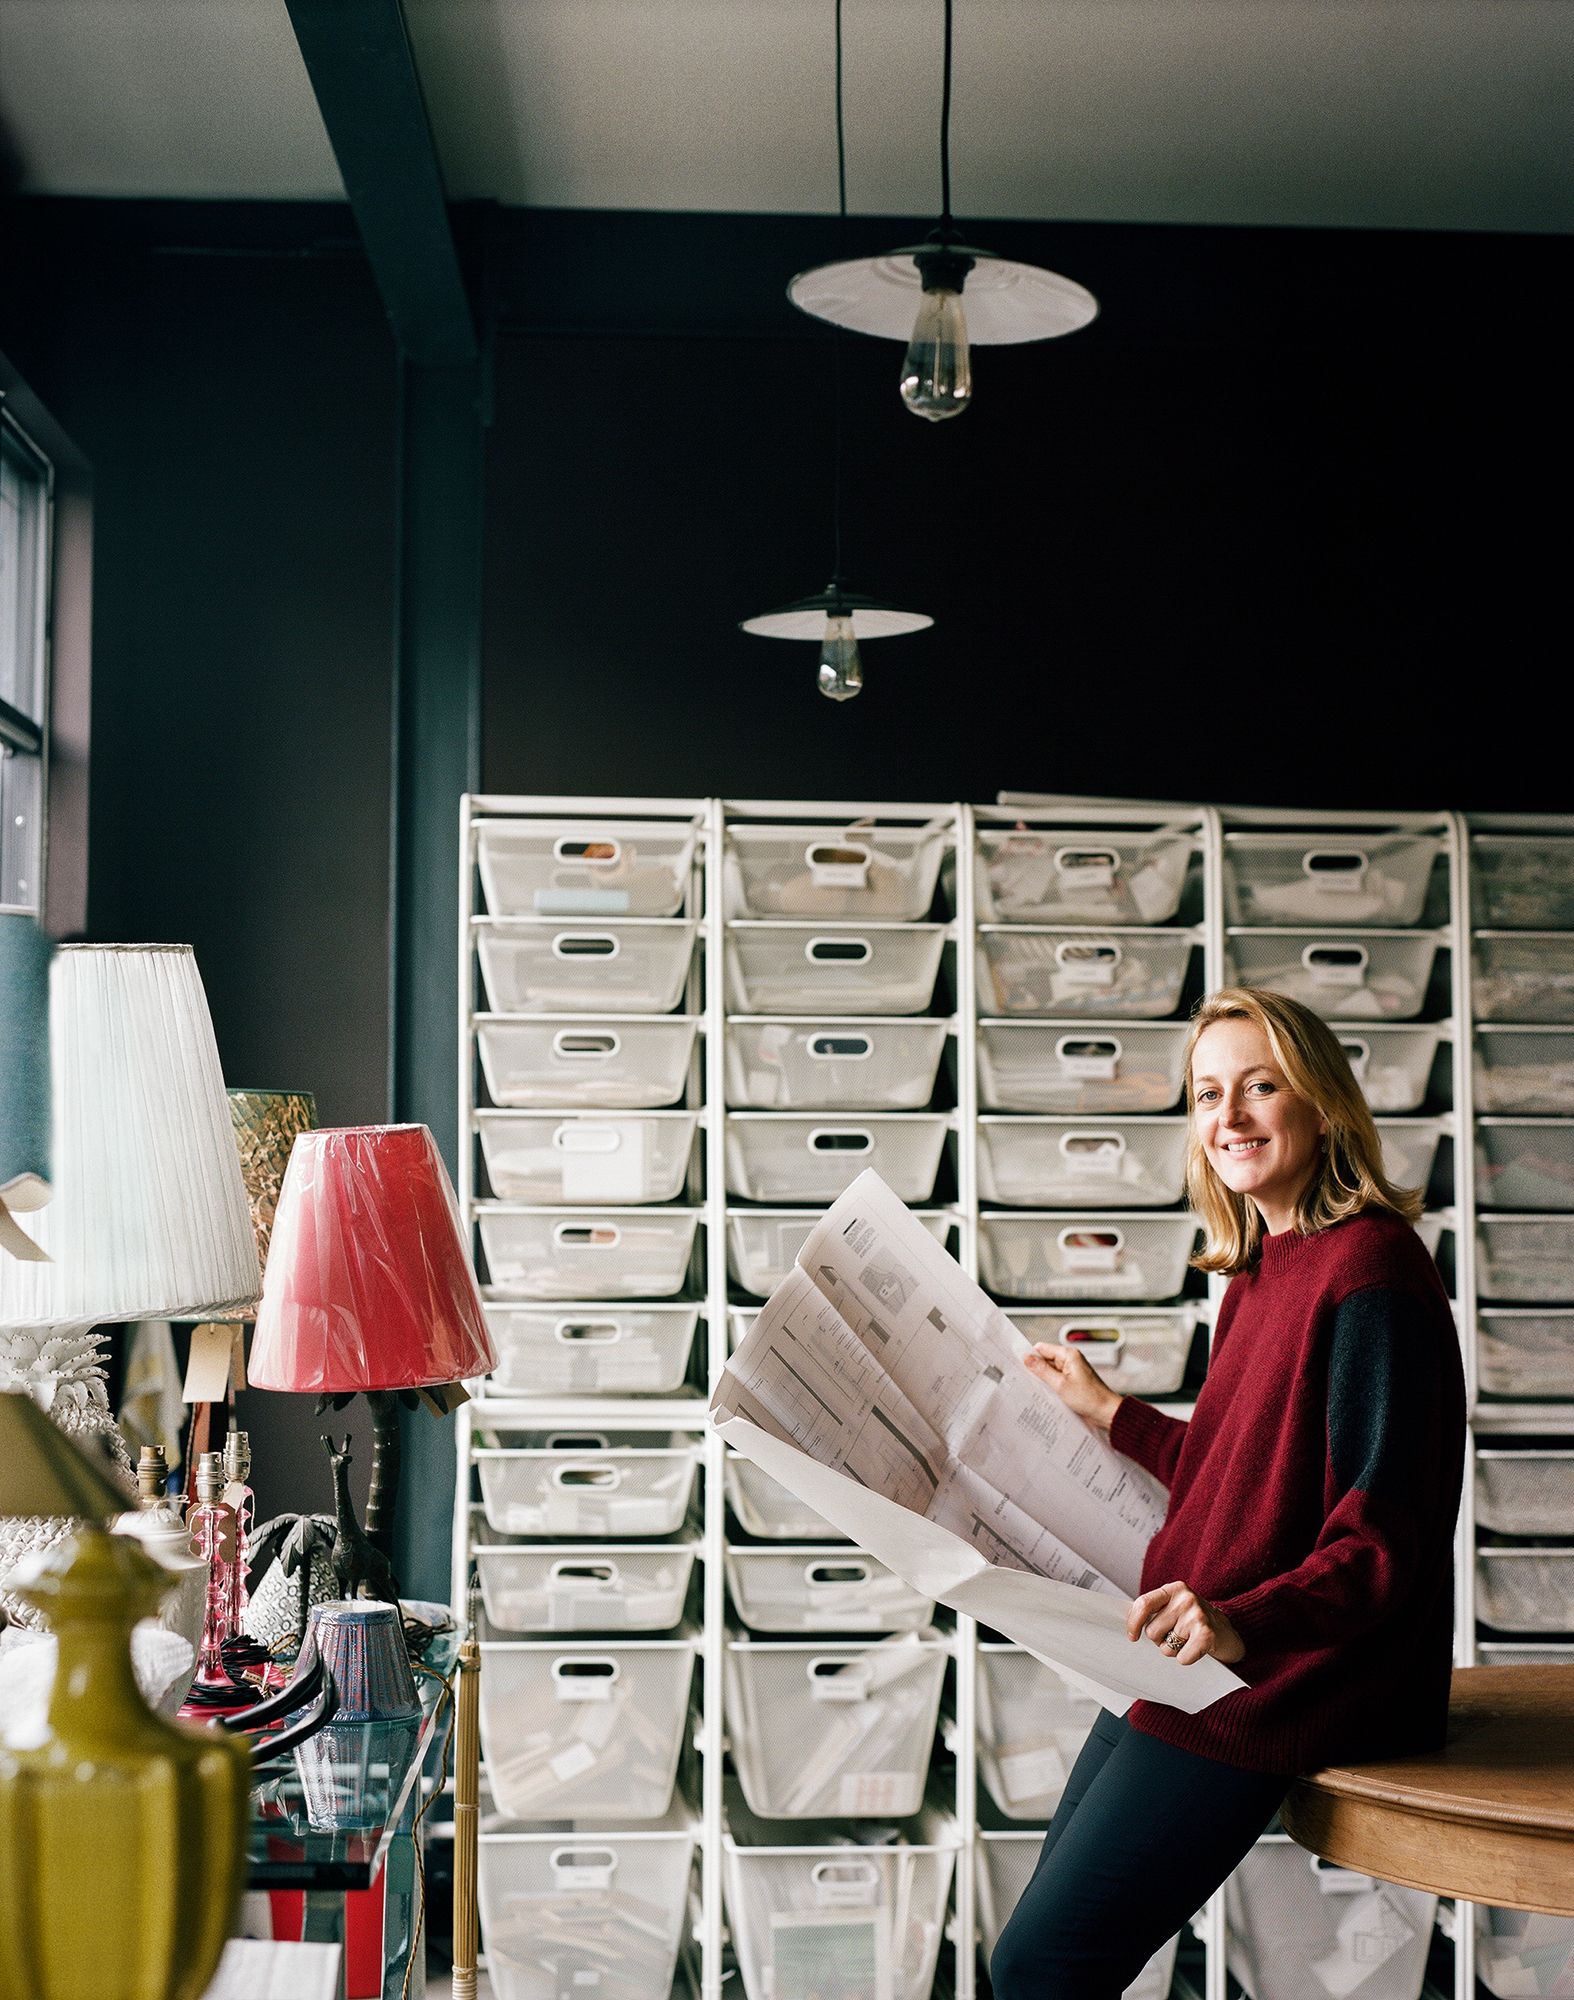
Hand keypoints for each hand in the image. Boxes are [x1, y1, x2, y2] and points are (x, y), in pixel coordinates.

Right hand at [1022, 1341, 1122, 1435]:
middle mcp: (1070, 1360)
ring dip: (1043, 1380)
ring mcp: (1072, 1371)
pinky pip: (1057, 1380)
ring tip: (1036, 1390)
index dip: (1030, 1356)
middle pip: (1045, 1360)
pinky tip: (1045, 1395)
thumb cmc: (1089, 1398)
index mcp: (1069, 1355)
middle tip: (1025, 1381)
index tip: (1018, 1365)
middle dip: (1036, 1370)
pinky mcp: (1073, 1382)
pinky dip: (1051, 1386)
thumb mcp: (1060, 1385)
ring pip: (1050, 1371)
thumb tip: (1027, 1358)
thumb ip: (1042, 1370)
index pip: (1042, 1348)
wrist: (1107, 1413)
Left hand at [1127, 1580, 1244, 1666]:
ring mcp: (1197, 1614)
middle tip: (1176, 1635)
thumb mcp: (1174, 1608)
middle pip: (1152, 1631)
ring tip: (1187, 1641)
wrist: (1228, 1632)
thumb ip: (1154, 1610)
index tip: (1132, 1637)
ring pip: (1166, 1647)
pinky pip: (1182, 1657)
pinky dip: (1186, 1658)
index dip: (1134, 1623)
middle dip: (1160, 1639)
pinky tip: (1196, 1649)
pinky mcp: (1207, 1633)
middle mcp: (1185, 1598)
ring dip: (1173, 1649)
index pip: (1144, 1604)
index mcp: (1173, 1589)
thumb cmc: (1195, 1621)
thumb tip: (1129, 1625)